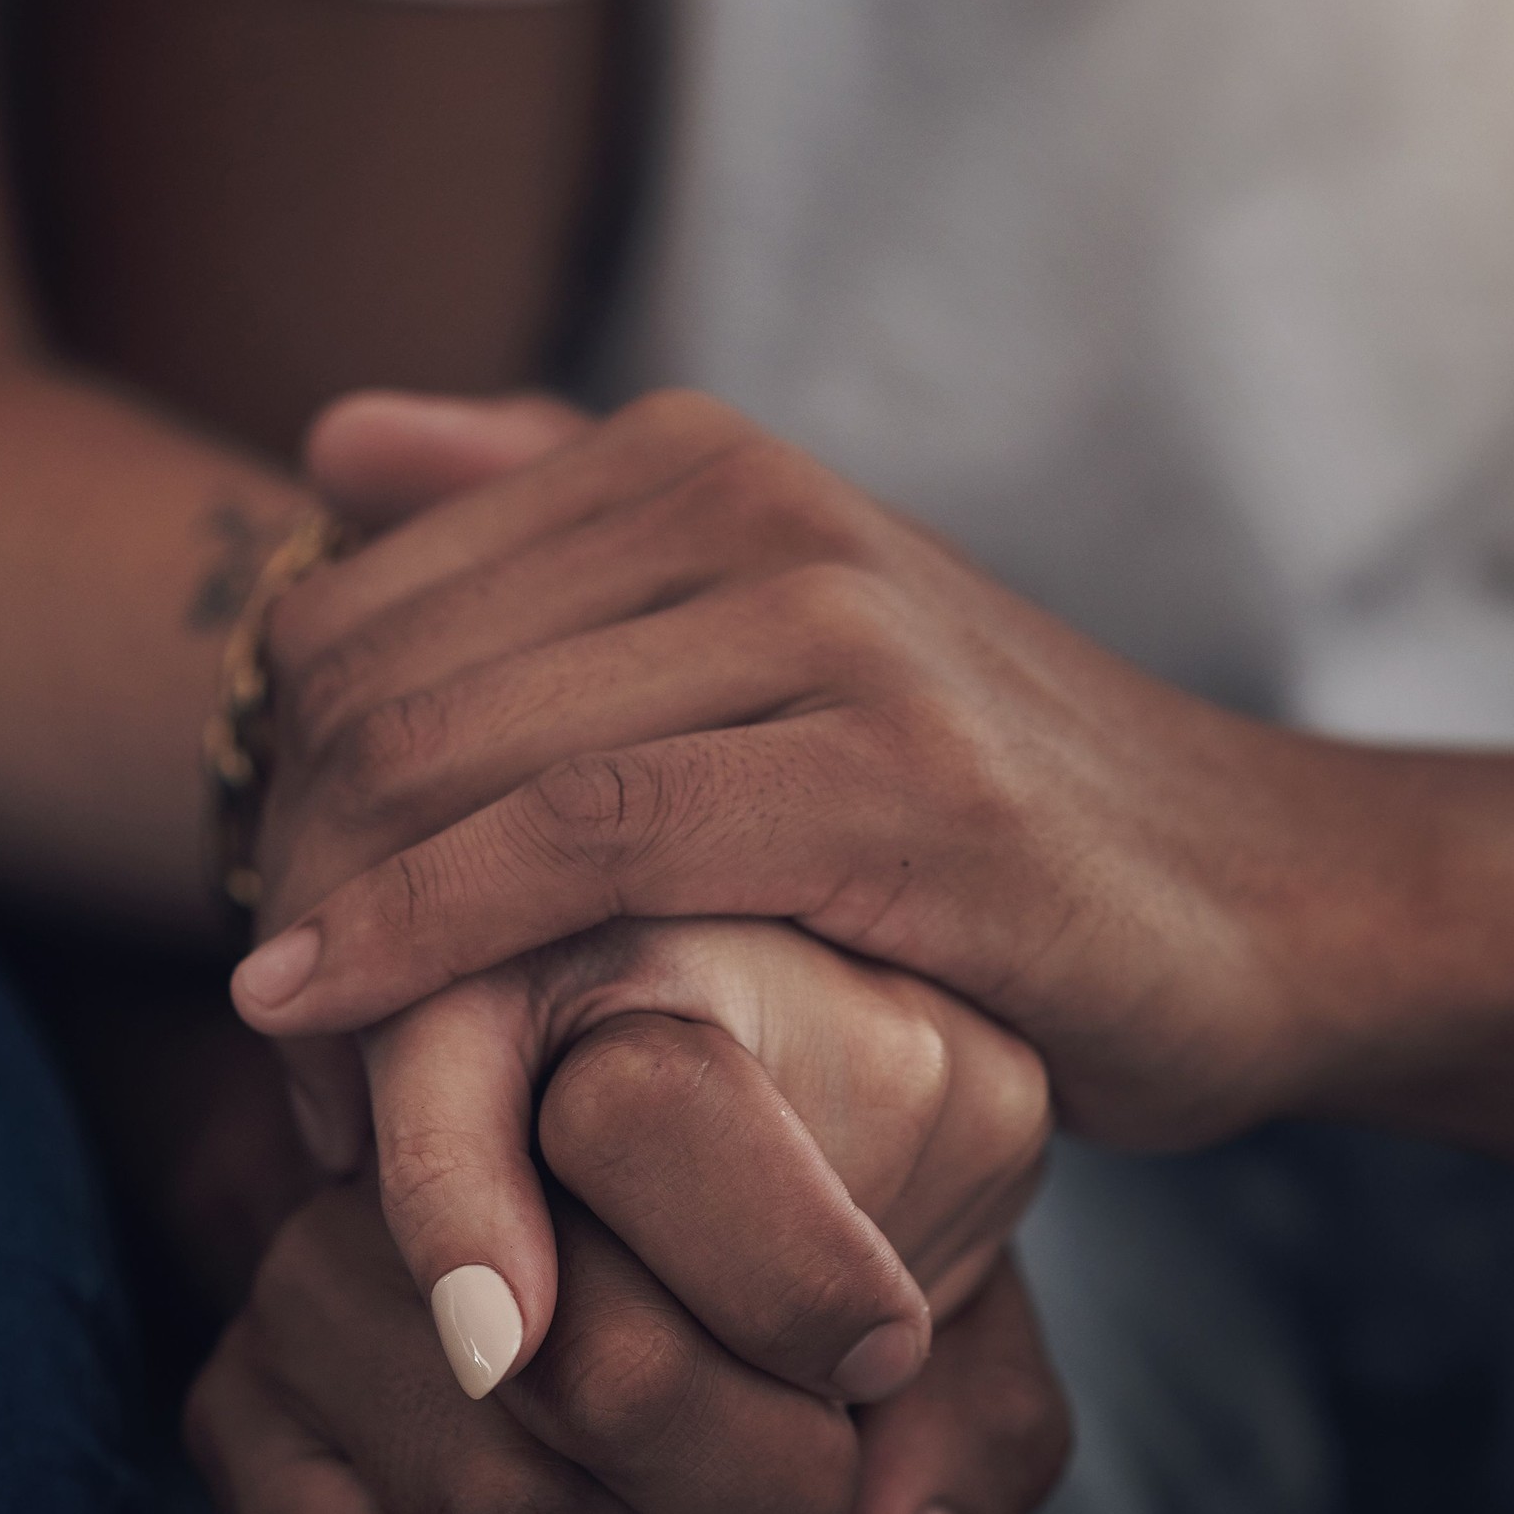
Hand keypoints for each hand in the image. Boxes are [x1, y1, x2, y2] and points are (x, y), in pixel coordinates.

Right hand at [187, 975, 1065, 1513]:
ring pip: (497, 1500)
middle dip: (759, 1475)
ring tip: (687, 1484)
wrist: (618, 1185)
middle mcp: (421, 1102)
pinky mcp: (228, 1397)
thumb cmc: (830, 1186)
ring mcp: (305, 1257)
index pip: (646, 1112)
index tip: (872, 1348)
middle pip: (594, 1367)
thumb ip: (972, 1394)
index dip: (784, 1277)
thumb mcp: (942, 1230)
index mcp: (630, 972)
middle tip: (807, 1455)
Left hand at [242, 389, 1513, 1155]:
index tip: (271, 947)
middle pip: (369, 696)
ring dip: (330, 938)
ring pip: (446, 764)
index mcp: (686, 458)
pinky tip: (330, 1020)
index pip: (345, 619)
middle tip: (283, 1044)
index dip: (260, 798)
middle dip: (281, 883)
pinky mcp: (892, 773)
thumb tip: (334, 439)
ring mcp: (826, 622)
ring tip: (311, 1074)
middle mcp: (743, 499)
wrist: (1253, 895)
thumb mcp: (767, 641)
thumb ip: (552, 524)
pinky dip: (419, 942)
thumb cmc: (974, 806)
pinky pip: (574, 845)